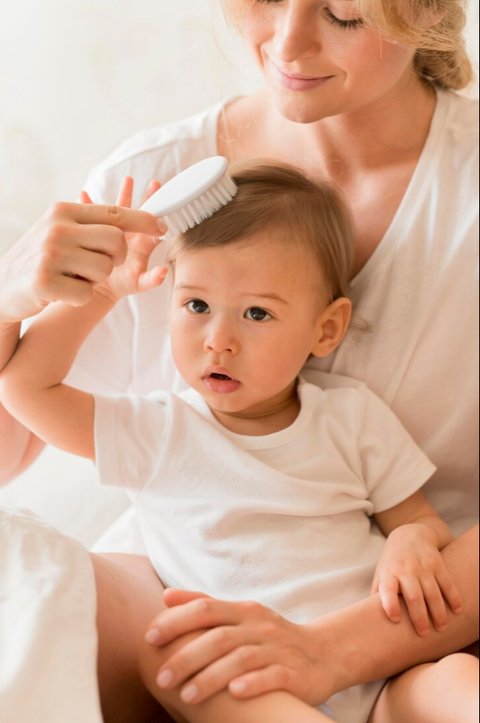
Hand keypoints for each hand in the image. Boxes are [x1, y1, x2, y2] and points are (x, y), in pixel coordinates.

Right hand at [0, 186, 165, 322]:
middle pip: (116, 243)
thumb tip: (138, 221)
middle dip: (115, 258)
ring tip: (70, 277)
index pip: (114, 213)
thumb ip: (92, 225)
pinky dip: (78, 297)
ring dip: (93, 280)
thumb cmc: (40, 261)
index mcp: (63, 211)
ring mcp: (50, 254)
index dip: (143, 220)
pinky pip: (86, 293)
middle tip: (94, 265)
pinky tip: (59, 291)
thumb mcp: (60, 232)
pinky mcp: (45, 282)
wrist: (1, 288)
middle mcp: (57, 228)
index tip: (162, 226)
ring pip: (104, 270)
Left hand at [144, 589, 334, 706]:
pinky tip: (234, 694)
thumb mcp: (241, 615)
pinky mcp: (294, 673)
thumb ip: (205, 605)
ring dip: (212, 677)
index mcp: (243, 610)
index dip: (177, 621)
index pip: (206, 608)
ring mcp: (278, 649)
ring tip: (187, 696)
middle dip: (187, 657)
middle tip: (162, 678)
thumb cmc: (271, 637)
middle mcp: (259, 626)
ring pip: (241, 659)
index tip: (150, 638)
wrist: (324, 653)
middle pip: (218, 637)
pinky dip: (252, 683)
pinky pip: (272, 676)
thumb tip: (165, 596)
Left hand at [371, 523, 462, 635]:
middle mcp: (406, 570)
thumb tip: (367, 617)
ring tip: (441, 628)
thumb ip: (377, 593)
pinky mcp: (438, 564)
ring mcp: (423, 567)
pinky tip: (457, 611)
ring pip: (432, 592)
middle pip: (414, 596)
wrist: (409, 535)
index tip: (395, 620)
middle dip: (419, 617)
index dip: (390, 604)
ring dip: (438, 612)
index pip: (388, 589)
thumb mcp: (381, 573)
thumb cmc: (393, 562)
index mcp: (389, 574)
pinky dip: (453, 598)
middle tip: (423, 633)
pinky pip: (447, 583)